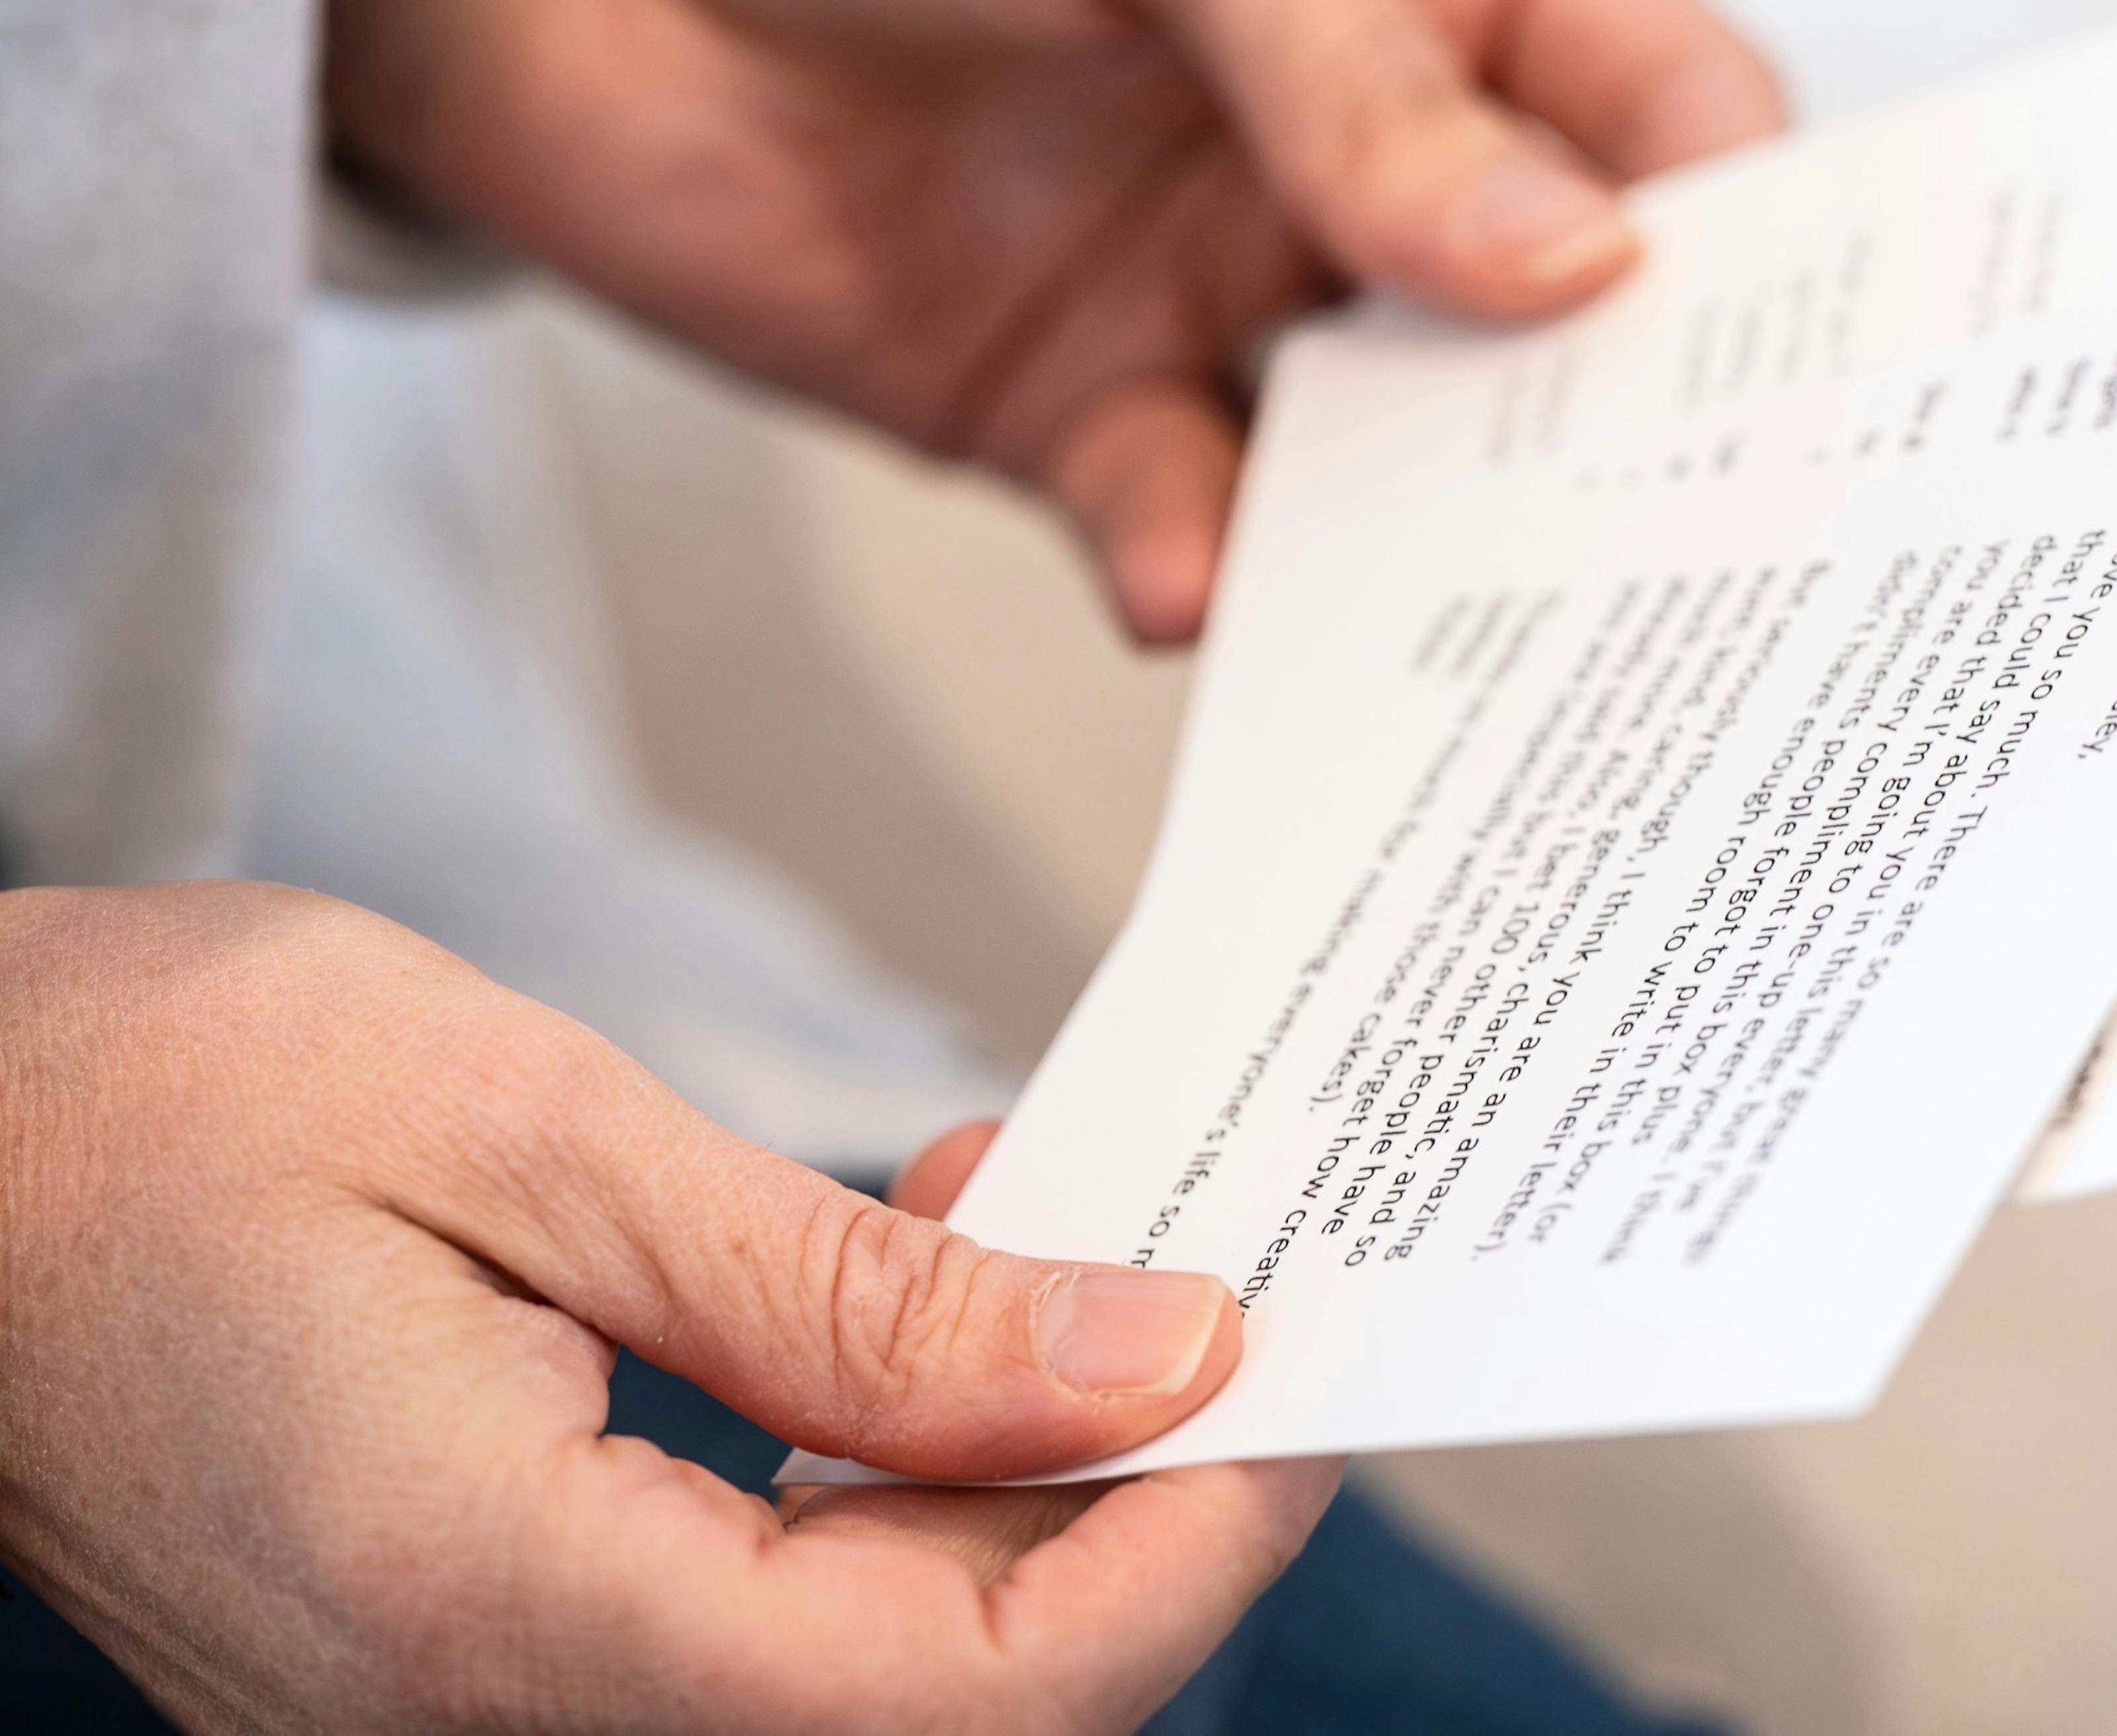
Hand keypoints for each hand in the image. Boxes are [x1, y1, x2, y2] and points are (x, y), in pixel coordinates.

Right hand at [0, 882, 1338, 1731]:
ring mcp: (480, 1697)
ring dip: (1019, 1467)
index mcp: (493, 1611)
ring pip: (867, 1663)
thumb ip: (845, 1289)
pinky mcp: (487, 1629)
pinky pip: (762, 1602)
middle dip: (1131, 1503)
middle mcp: (489, 1717)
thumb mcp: (534, 1133)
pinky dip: (893, 1458)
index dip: (1174, 1557)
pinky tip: (927, 1282)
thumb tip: (1136, 1356)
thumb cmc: (173, 1094)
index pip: (953, 1706)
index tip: (1292, 1376)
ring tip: (1067, 1233)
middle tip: (1218, 1267)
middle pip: (935, 1700)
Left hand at [329, 0, 1781, 640]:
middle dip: (1602, 434)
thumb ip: (1361, 69)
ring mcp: (1213, 285)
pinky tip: (1181, 584)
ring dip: (1406, 538)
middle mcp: (1352, 145)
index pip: (1662, 108)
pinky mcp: (1069, 405)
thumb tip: (1582, 262)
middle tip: (1674, 569)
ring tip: (1451, 631)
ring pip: (1378, 455)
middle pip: (1545, 322)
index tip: (1812, 381)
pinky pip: (1182, 519)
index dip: (1748, 238)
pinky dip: (1197, 568)